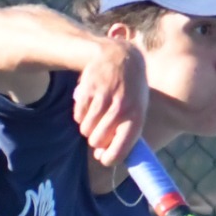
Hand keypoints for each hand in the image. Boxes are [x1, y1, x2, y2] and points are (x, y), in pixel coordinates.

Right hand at [73, 40, 147, 167]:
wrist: (118, 56)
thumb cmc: (130, 89)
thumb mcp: (137, 109)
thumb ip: (124, 134)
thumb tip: (102, 157)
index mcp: (136, 117)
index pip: (119, 151)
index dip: (108, 159)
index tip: (104, 157)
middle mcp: (120, 109)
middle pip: (96, 141)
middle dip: (96, 140)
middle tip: (100, 130)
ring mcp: (103, 99)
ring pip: (85, 130)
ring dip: (88, 127)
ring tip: (96, 116)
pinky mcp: (87, 91)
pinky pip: (77, 117)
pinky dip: (81, 116)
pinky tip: (90, 105)